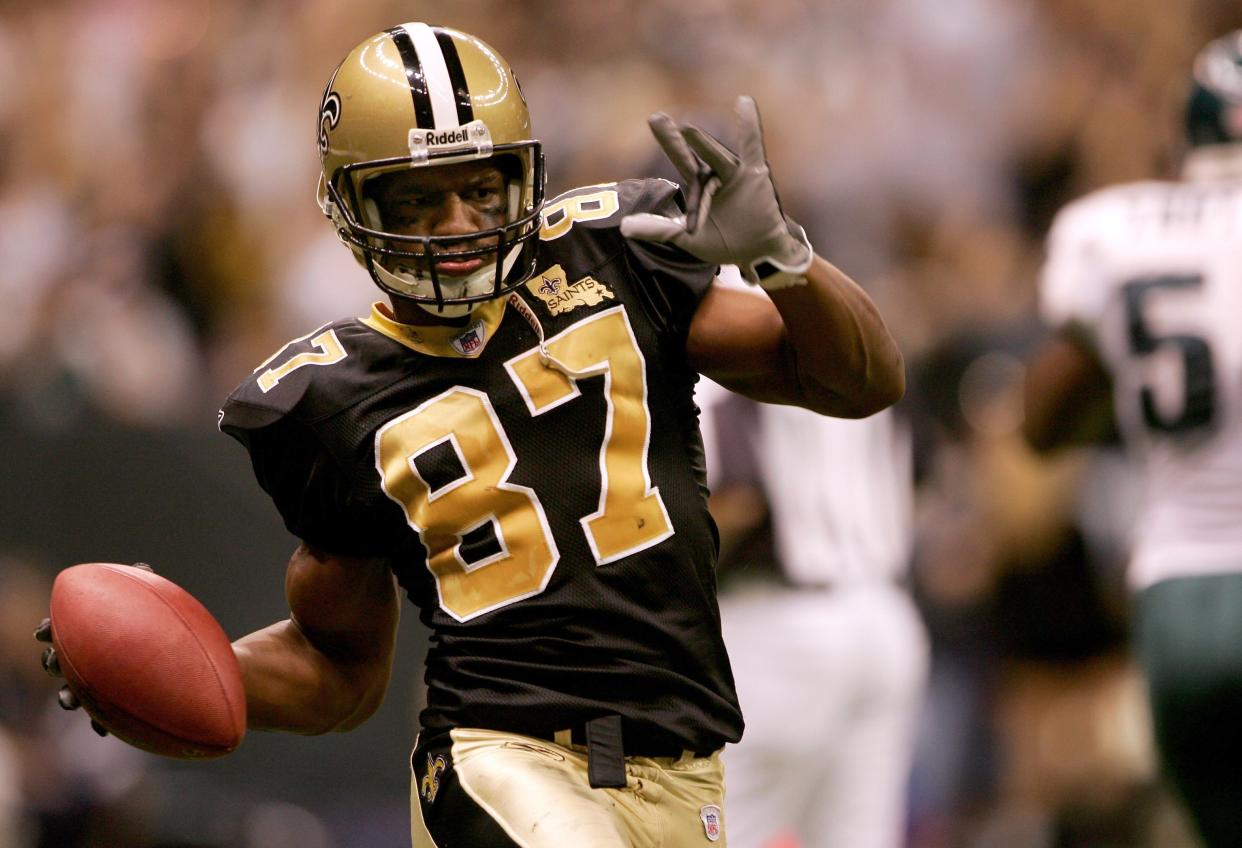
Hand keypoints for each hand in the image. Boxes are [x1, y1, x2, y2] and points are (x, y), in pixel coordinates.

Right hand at [35, 561, 154, 737]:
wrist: (187, 654)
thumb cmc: (166, 622)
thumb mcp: (156, 601)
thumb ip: (146, 585)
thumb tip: (143, 569)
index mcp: (91, 631)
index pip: (62, 629)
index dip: (48, 630)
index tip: (43, 632)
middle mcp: (90, 657)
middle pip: (58, 661)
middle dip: (51, 662)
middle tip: (53, 663)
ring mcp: (100, 682)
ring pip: (73, 693)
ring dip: (66, 697)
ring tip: (69, 701)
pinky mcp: (115, 704)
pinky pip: (102, 718)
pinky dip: (99, 724)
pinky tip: (103, 731)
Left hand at [620, 96, 812, 288]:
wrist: (760, 253)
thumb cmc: (726, 242)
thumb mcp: (686, 237)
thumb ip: (658, 229)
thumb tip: (623, 226)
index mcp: (700, 186)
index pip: (682, 161)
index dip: (670, 142)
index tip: (654, 119)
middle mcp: (716, 175)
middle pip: (693, 155)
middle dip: (674, 140)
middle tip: (656, 118)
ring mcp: (735, 174)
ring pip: (717, 157)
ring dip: (703, 145)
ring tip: (686, 131)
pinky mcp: (756, 175)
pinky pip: (753, 148)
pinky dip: (750, 127)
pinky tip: (743, 103)